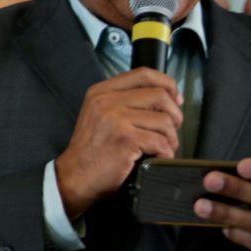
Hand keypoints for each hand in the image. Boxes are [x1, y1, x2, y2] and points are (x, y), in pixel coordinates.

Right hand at [54, 69, 183, 218]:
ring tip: (163, 147)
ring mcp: (115, 119)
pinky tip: (156, 158)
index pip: (144, 74)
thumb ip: (124, 101)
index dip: (167, 84)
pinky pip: (161, 142)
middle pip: (160, 95)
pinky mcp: (125, 139)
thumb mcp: (100, 115)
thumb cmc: (91, 150)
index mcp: (101, 92)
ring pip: (164, 120)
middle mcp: (107, 101)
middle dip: (175, 115)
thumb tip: (167, 97)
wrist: (75, 176)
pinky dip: (165, 153)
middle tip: (171, 130)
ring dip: (171, 138)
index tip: (175, 99)